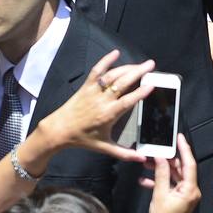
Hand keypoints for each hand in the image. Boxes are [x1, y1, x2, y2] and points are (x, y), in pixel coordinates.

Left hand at [38, 50, 155, 161]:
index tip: (152, 85)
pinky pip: (96, 71)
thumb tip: (142, 159)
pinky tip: (115, 53)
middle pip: (123, 83)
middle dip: (138, 72)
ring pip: (112, 75)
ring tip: (140, 64)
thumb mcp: (105, 147)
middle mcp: (102, 101)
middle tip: (151, 65)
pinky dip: (105, 60)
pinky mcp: (86, 86)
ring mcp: (93, 91)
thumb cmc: (83, 139)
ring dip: (127, 67)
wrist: (60, 130)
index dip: (140, 92)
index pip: (128, 101)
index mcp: (108, 115)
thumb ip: (125, 153)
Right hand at [141, 133, 199, 212]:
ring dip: (161, 170)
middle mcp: (190, 190)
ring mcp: (185, 195)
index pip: (189, 164)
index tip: (179, 136)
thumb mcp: (160, 195)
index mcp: (190, 189)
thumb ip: (161, 174)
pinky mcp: (178, 198)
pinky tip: (144, 180)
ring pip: (173, 176)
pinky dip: (159, 181)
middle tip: (156, 149)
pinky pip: (170, 185)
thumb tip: (161, 157)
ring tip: (147, 163)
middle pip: (181, 168)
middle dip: (167, 159)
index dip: (184, 149)